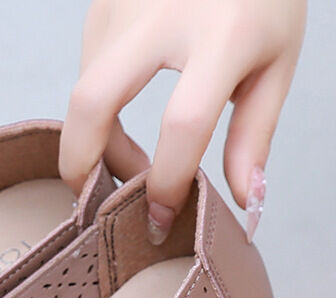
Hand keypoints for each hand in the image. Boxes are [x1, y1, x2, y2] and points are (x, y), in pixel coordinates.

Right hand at [60, 0, 305, 242]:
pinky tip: (122, 117)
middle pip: (93, 106)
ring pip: (82, 98)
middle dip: (82, 167)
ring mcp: (120, 9)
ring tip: (130, 159)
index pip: (182, 126)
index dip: (166, 183)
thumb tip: (240, 199)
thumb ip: (254, 134)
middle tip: (95, 200)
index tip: (161, 216)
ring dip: (95, 143)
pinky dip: (97, 112)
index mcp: (222, 35)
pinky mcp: (99, 10)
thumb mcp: (276, 62)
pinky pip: (84, 78)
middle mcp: (160, 17)